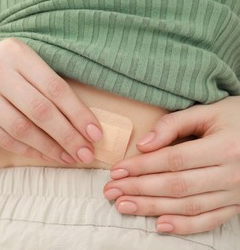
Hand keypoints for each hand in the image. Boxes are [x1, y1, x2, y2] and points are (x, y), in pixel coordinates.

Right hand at [0, 38, 101, 163]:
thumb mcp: (20, 64)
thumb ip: (46, 84)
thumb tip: (82, 121)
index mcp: (14, 52)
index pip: (55, 87)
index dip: (78, 113)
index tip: (95, 134)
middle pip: (40, 110)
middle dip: (68, 136)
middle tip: (85, 153)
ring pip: (22, 129)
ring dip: (50, 148)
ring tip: (68, 158)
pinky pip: (4, 139)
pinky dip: (28, 151)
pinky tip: (44, 155)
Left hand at [103, 96, 239, 234]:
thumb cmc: (236, 119)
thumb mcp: (208, 112)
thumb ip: (173, 125)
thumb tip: (142, 145)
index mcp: (224, 147)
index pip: (173, 160)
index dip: (142, 166)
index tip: (116, 170)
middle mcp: (232, 174)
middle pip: (176, 186)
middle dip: (138, 189)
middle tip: (111, 190)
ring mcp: (236, 193)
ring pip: (188, 206)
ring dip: (152, 208)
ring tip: (123, 205)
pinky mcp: (237, 205)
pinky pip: (210, 221)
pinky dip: (184, 226)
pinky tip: (160, 224)